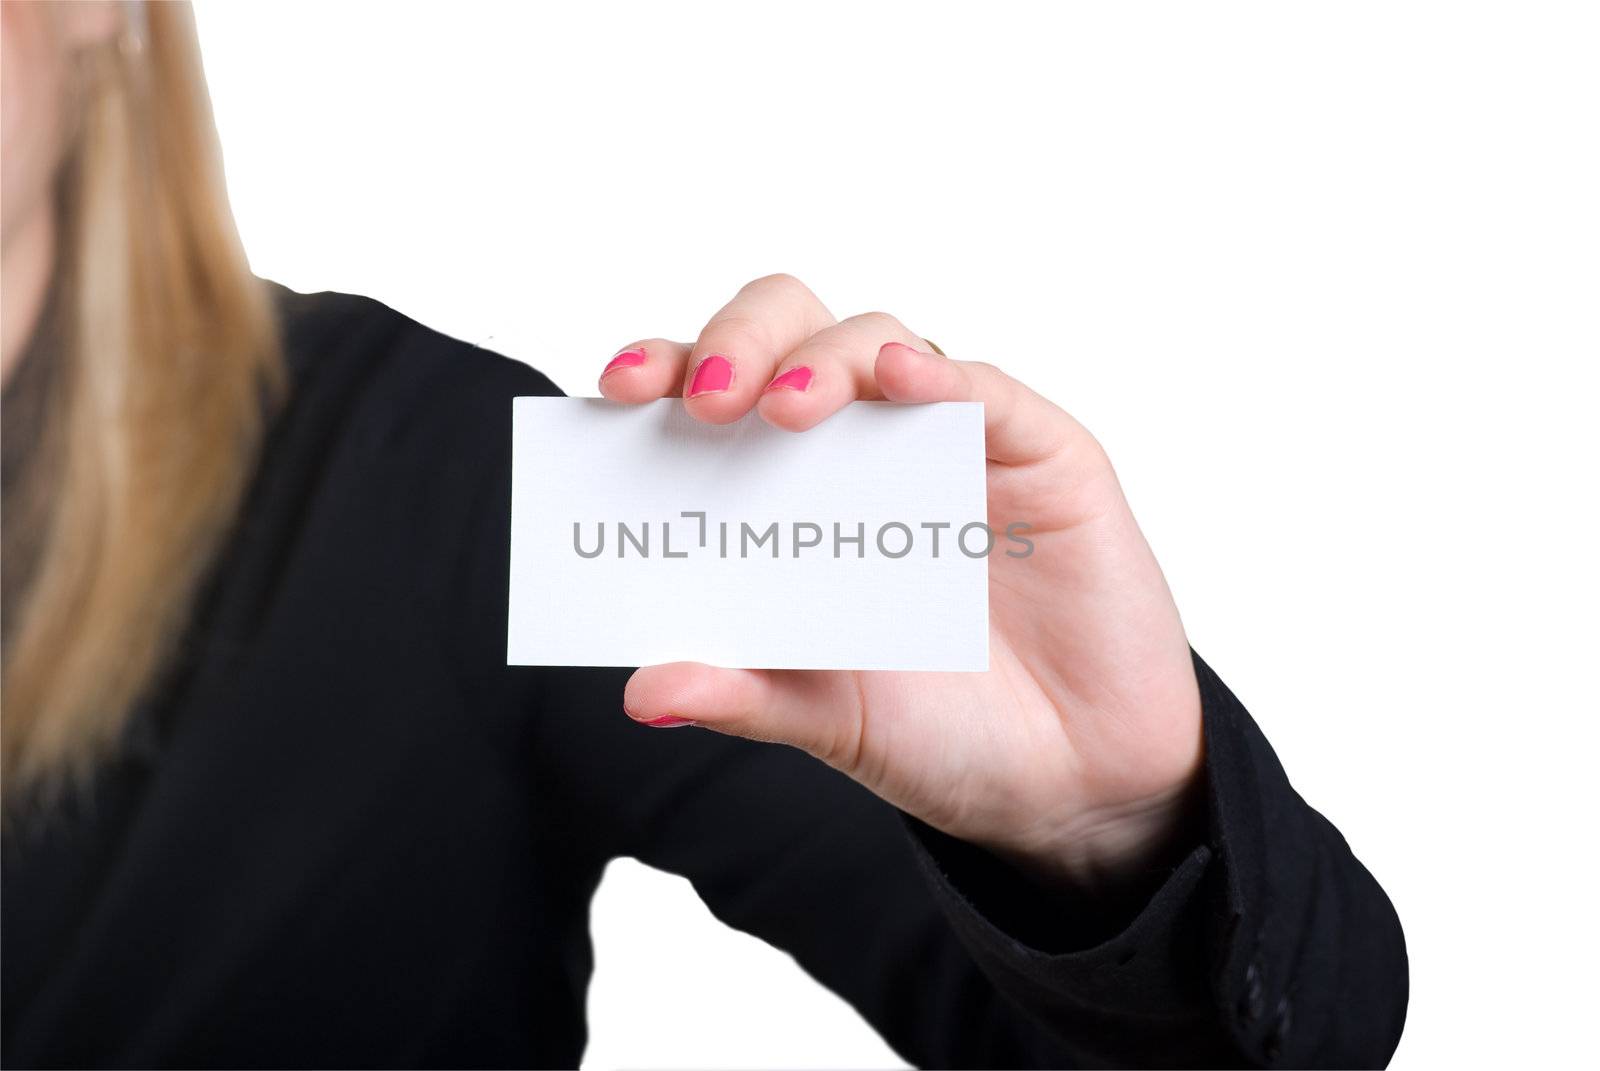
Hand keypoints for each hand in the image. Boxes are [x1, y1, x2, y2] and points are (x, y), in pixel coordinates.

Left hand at [601, 274, 1202, 889]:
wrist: (1075, 787)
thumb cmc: (945, 735)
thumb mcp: (831, 721)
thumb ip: (744, 696)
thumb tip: (641, 691)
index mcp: (795, 495)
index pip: (719, 397)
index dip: (668, 372)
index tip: (616, 393)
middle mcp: (866, 450)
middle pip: (792, 333)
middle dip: (738, 341)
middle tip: (708, 400)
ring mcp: (953, 445)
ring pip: (879, 342)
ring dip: (823, 360)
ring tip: (783, 409)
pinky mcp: (1044, 456)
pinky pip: (990, 394)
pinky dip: (942, 380)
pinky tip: (902, 382)